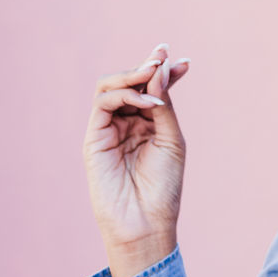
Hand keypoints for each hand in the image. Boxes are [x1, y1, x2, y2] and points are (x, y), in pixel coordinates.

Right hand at [83, 43, 190, 276]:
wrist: (145, 221)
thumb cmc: (162, 186)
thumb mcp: (171, 139)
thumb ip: (164, 106)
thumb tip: (159, 71)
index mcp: (148, 124)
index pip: (153, 90)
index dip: (165, 73)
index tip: (184, 62)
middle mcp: (127, 123)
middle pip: (132, 83)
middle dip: (148, 65)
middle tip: (165, 55)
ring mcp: (108, 129)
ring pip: (112, 87)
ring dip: (134, 75)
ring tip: (154, 73)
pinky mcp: (93, 138)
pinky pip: (103, 104)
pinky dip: (126, 95)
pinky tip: (147, 103)